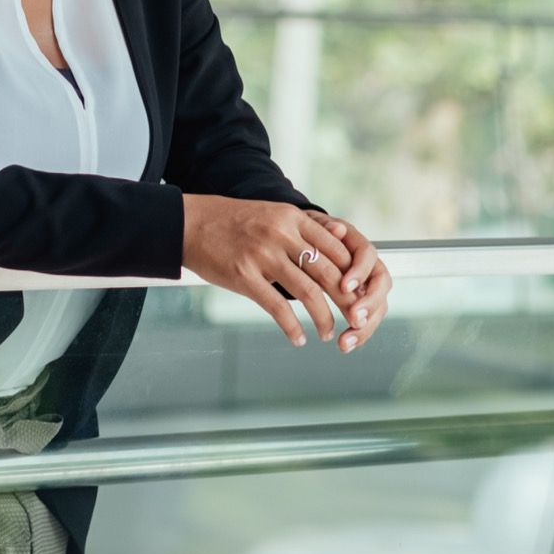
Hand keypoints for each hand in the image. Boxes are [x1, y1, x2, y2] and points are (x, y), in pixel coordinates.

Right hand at [181, 194, 379, 349]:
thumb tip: (333, 253)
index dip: (354, 276)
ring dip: (323, 318)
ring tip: (328, 333)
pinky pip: (277, 307)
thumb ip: (301, 231)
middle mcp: (282, 234)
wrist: (191, 222)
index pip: (337, 249)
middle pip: (329, 273)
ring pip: (308, 293)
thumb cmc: (233, 222)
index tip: (362, 295)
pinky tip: (298, 337)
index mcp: (292, 218)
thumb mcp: (273, 215)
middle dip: (348, 302)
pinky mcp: (244, 275)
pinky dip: (292, 327)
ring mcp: (263, 255)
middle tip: (357, 321)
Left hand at [317, 213, 390, 352]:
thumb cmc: (306, 234)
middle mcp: (367, 266)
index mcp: (356, 244)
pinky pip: (365, 320)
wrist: (300, 244)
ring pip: (377, 307)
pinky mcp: (360, 304)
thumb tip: (337, 228)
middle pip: (380, 285)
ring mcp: (366, 287)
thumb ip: (324, 229)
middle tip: (353, 320)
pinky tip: (345, 345)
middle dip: (368, 305)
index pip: (368, 256)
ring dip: (364, 327)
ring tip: (344, 343)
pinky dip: (357, 334)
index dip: (360, 271)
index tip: (344, 286)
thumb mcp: (310, 228)